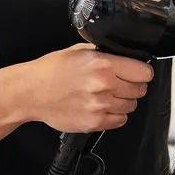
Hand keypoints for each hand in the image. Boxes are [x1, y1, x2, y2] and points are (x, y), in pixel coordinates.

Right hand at [16, 43, 152, 132]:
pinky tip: (103, 107)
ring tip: (108, 96)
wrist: (31, 92)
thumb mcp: (79, 51)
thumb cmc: (51, 71)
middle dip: (133, 87)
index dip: (142, 73)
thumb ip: (105, 54)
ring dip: (123, 101)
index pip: (143, 72)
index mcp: (102, 64)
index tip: (138, 74)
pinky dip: (115, 115)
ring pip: (131, 106)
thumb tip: (126, 57)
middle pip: (139, 90)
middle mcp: (103, 85)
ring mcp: (99, 106)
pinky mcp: (94, 123)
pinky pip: (119, 121)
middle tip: (120, 84)